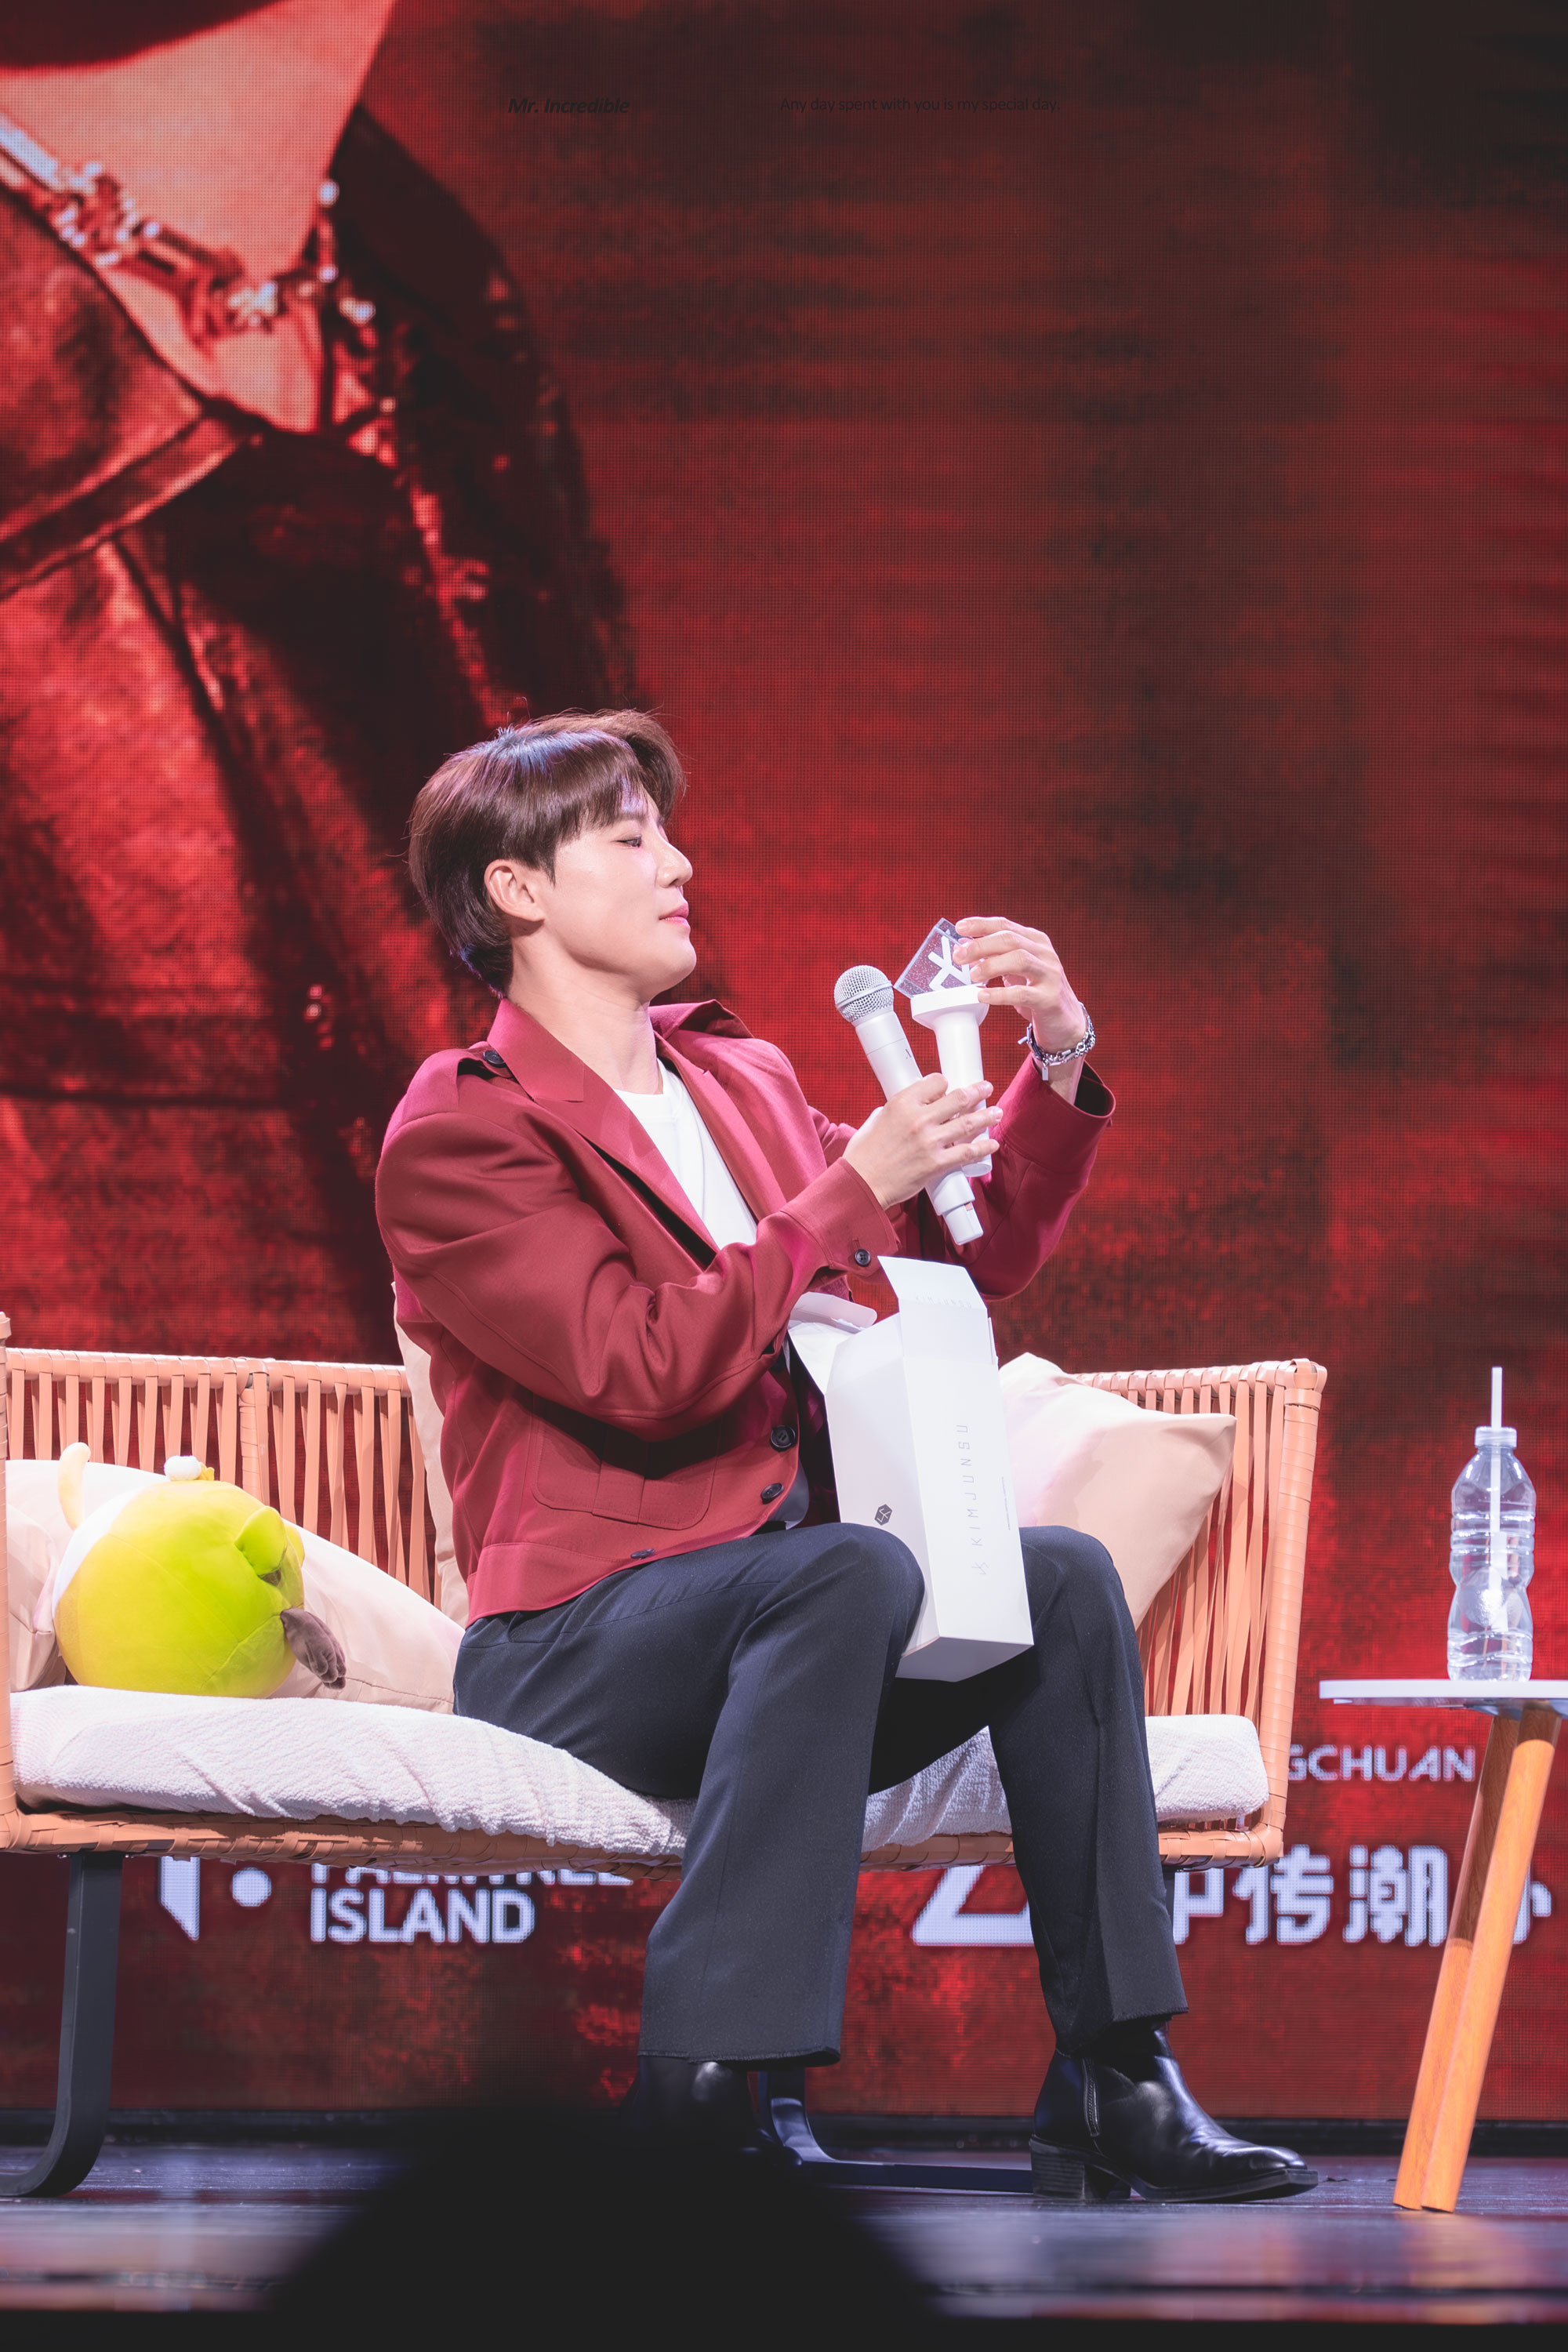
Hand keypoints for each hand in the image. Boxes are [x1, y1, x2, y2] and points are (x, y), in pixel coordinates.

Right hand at [843, 1075, 995, 1208]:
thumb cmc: (865, 1153)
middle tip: (986, 1088)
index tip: (949, 1088)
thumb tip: (911, 1108)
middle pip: (958, 1099)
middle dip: (976, 1091)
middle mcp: (919, 1118)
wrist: (862, 1182)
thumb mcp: (877, 1118)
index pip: (935, 1082)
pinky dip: (983, 1148)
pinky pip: (967, 1152)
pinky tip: (992, 1144)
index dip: (944, 1084)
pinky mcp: (936, 1163)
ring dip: (986, 1116)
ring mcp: (930, 1141)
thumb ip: (898, 1110)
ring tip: (997, 1112)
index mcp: (902, 1103)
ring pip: (968, 1124)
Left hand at [952, 916, 1086, 1052]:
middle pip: (1010, 939)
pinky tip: (983, 996)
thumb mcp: (1015, 970)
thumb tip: (963, 948)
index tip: (960, 927)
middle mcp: (1044, 954)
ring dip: (991, 965)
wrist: (1064, 1021)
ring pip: (1019, 959)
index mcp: (1036, 941)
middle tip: (959, 956)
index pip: (1005, 925)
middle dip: (981, 945)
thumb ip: (994, 957)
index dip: (981, 924)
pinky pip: (1022, 993)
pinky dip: (999, 994)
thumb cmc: (1036, 992)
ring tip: (973, 976)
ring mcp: (1050, 975)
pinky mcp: (1049, 998)